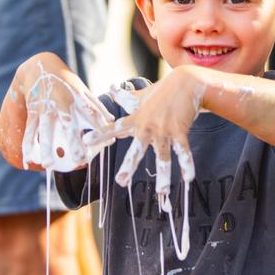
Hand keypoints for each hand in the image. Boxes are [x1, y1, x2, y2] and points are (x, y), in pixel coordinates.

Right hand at [19, 63, 114, 171]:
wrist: (41, 66)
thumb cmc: (66, 81)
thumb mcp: (83, 89)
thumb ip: (96, 106)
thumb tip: (111, 120)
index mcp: (78, 97)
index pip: (91, 112)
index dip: (100, 125)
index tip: (108, 141)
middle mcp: (62, 102)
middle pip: (68, 123)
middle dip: (73, 140)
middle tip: (79, 159)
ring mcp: (46, 106)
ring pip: (45, 129)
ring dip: (46, 147)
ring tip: (49, 165)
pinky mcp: (33, 110)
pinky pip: (30, 129)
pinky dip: (27, 144)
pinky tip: (28, 159)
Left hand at [93, 67, 203, 210]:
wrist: (186, 82)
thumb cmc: (162, 91)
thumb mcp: (141, 95)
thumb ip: (126, 97)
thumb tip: (111, 89)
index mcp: (136, 120)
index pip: (114, 128)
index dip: (100, 134)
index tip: (86, 141)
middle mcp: (148, 127)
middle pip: (137, 149)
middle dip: (129, 165)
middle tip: (121, 180)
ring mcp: (165, 131)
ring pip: (162, 156)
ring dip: (164, 175)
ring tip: (162, 192)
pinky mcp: (180, 132)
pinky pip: (183, 152)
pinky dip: (187, 165)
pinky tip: (188, 179)